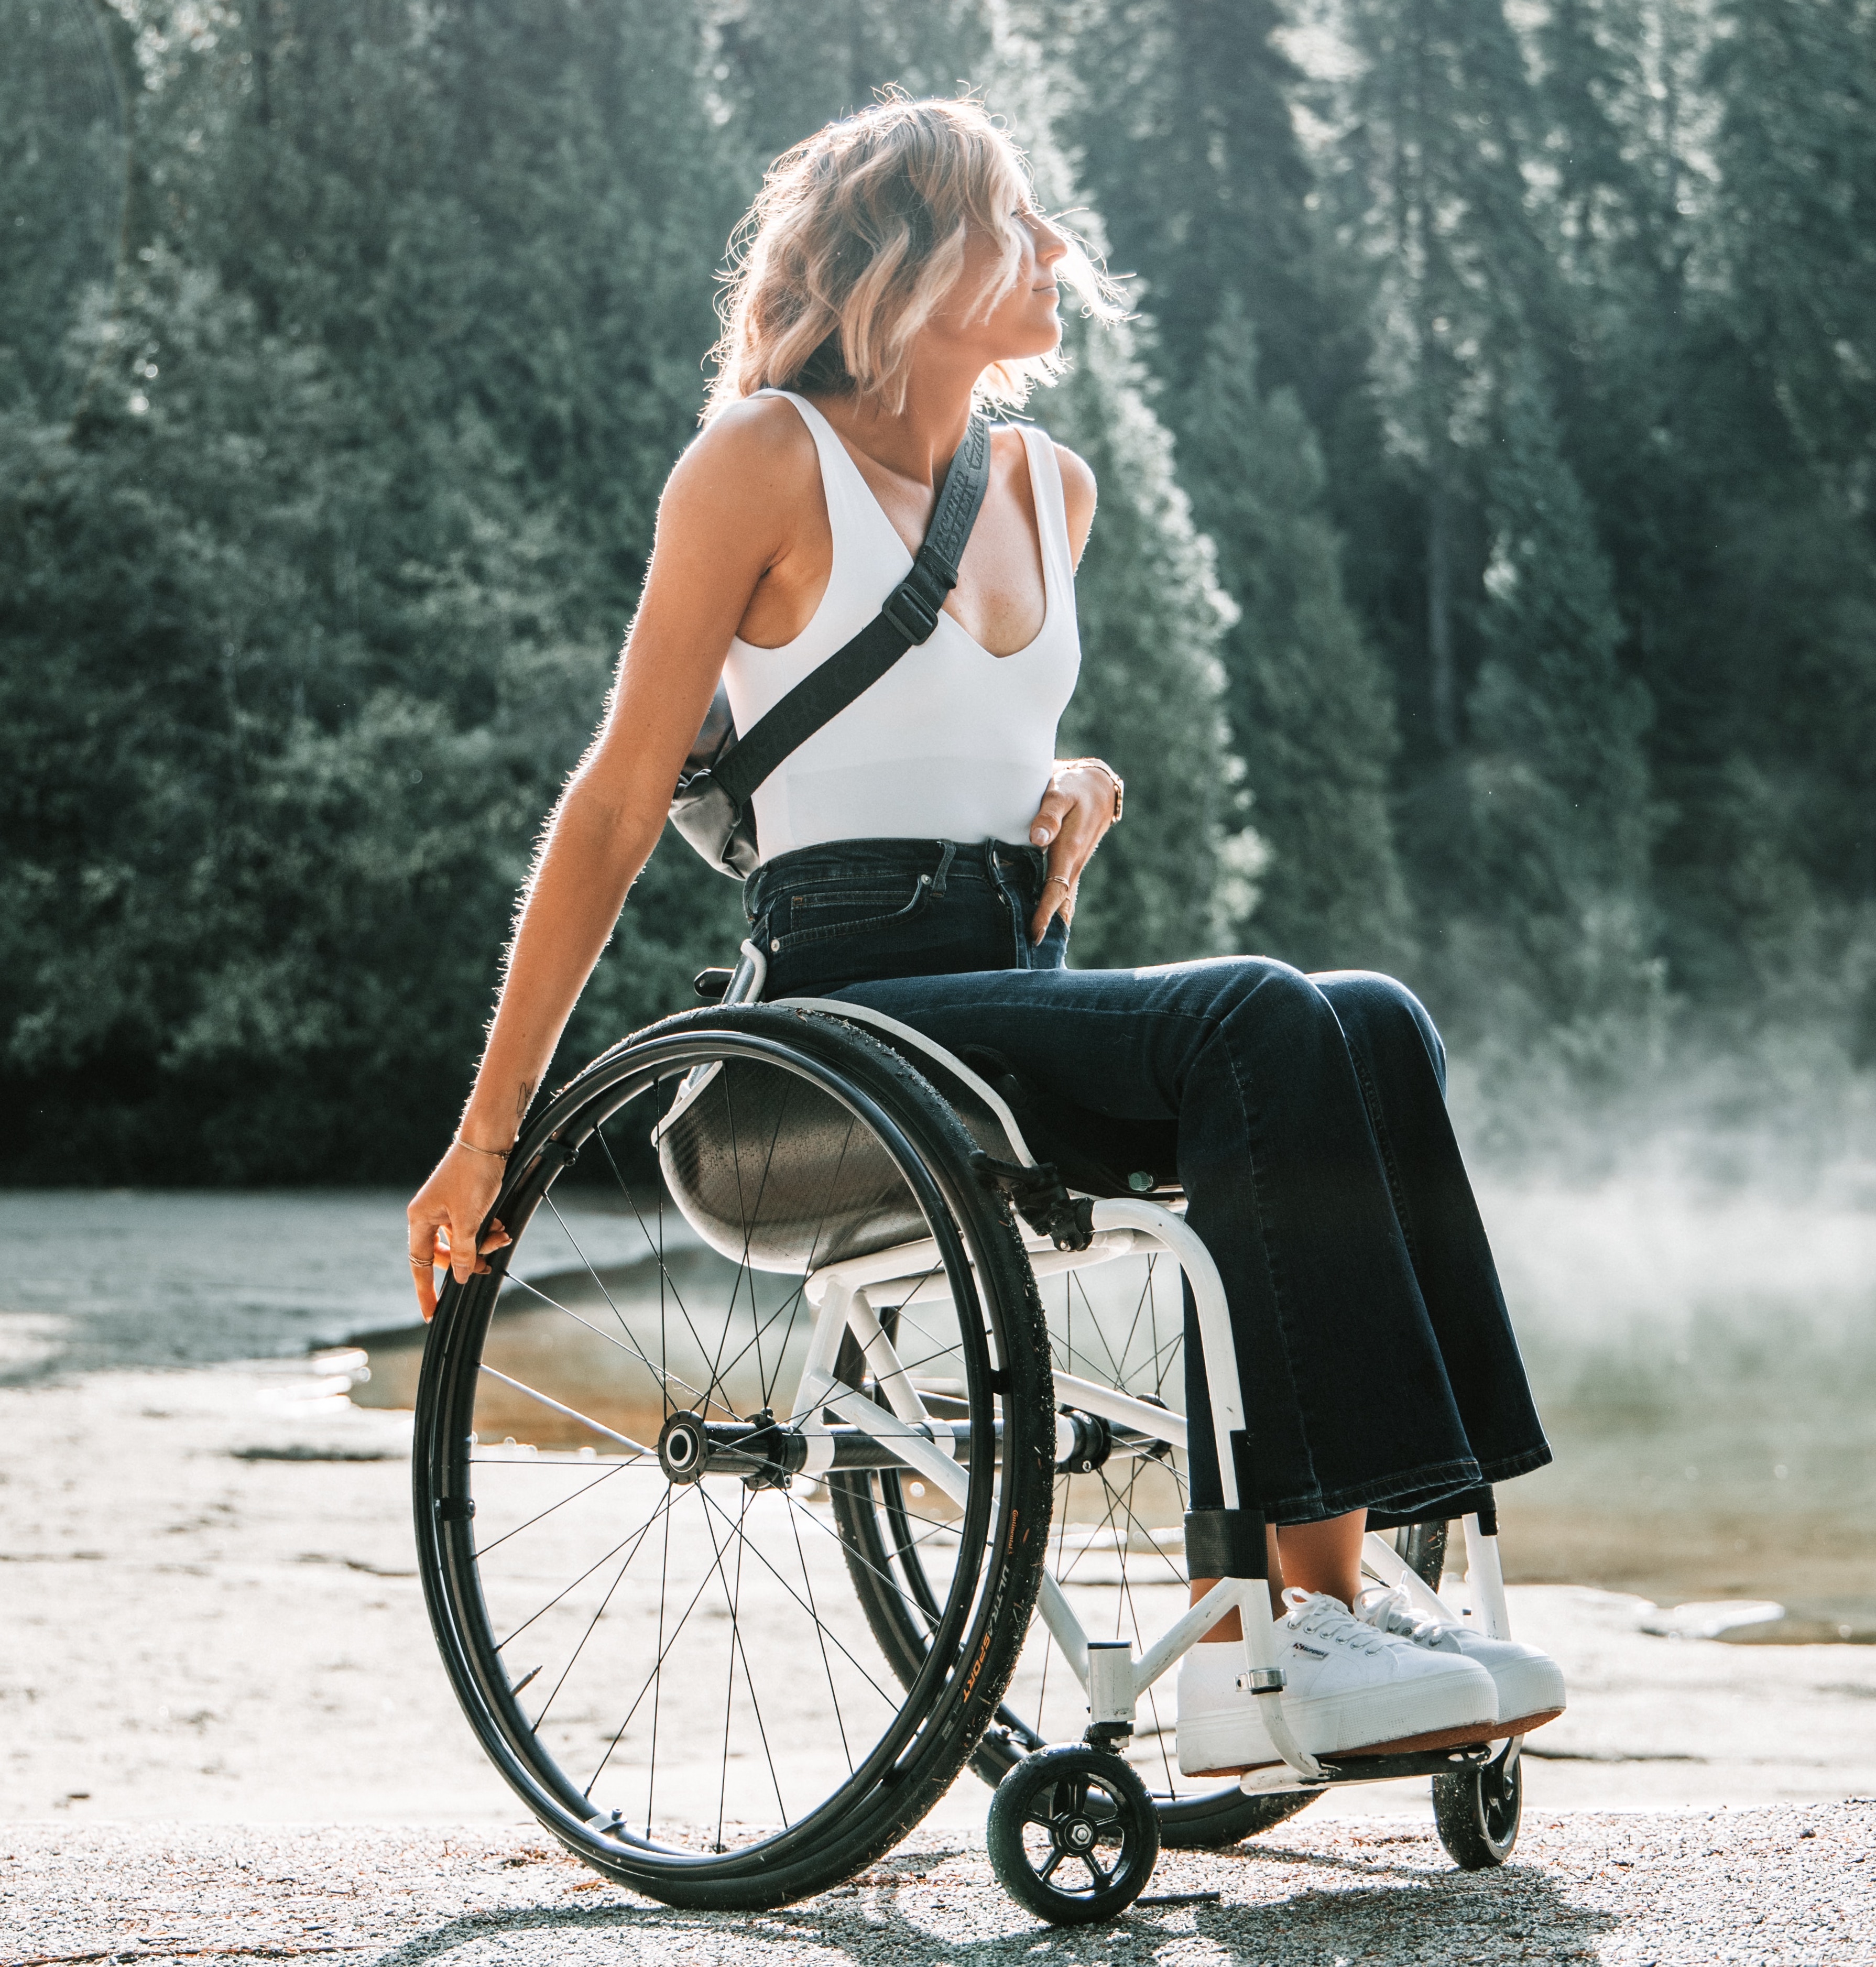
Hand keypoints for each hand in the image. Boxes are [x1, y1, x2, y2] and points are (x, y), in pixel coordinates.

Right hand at [406, 1144, 512, 1320]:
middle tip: (488, 1266)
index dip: (425, 1290)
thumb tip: (461, 1278)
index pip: (419, 1264)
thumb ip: (464, 1253)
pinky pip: (472, 1226)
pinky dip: (487, 1230)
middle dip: (469, 1260)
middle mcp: (428, 1214)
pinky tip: (502, 1226)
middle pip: (444, 1253)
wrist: (489, 1140)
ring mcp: (445, 1207)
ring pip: (463, 1240)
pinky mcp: (463, 1200)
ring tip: (502, 1235)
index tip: (430, 1314)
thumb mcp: (469, 1220)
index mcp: (420, 1219)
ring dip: (483, 1243)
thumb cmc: (473, 1176)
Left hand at [1025, 758, 1119, 945]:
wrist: (1097, 785)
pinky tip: (1049, 922)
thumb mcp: (1059, 792)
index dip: (1044, 912)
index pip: (1055, 889)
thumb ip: (1047, 814)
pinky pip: (1064, 888)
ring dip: (1054, 920)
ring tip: (1038, 948)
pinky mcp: (1072, 861)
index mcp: (1068, 850)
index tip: (1034, 934)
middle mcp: (1074, 862)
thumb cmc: (1073, 786)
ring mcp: (1075, 864)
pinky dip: (1057, 906)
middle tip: (1031, 955)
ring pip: (1064, 898)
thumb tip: (1037, 837)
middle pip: (1061, 902)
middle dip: (1049, 927)